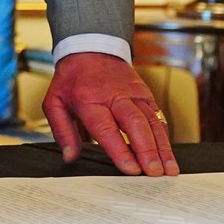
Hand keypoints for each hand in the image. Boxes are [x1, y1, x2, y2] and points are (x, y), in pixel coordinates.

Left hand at [42, 52, 179, 176]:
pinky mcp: (146, 95)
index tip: (130, 168)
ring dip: (162, 148)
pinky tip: (169, 155)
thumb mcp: (54, 102)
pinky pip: (158, 118)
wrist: (90, 50)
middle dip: (147, 150)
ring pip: (152, 122)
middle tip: (154, 173)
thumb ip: (62, 130)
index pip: (105, 127)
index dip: (120, 149)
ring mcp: (134, 95)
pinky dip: (165, 137)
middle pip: (135, 123)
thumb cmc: (72, 80)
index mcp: (89, 99)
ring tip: (168, 170)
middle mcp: (115, 96)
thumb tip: (69, 156)